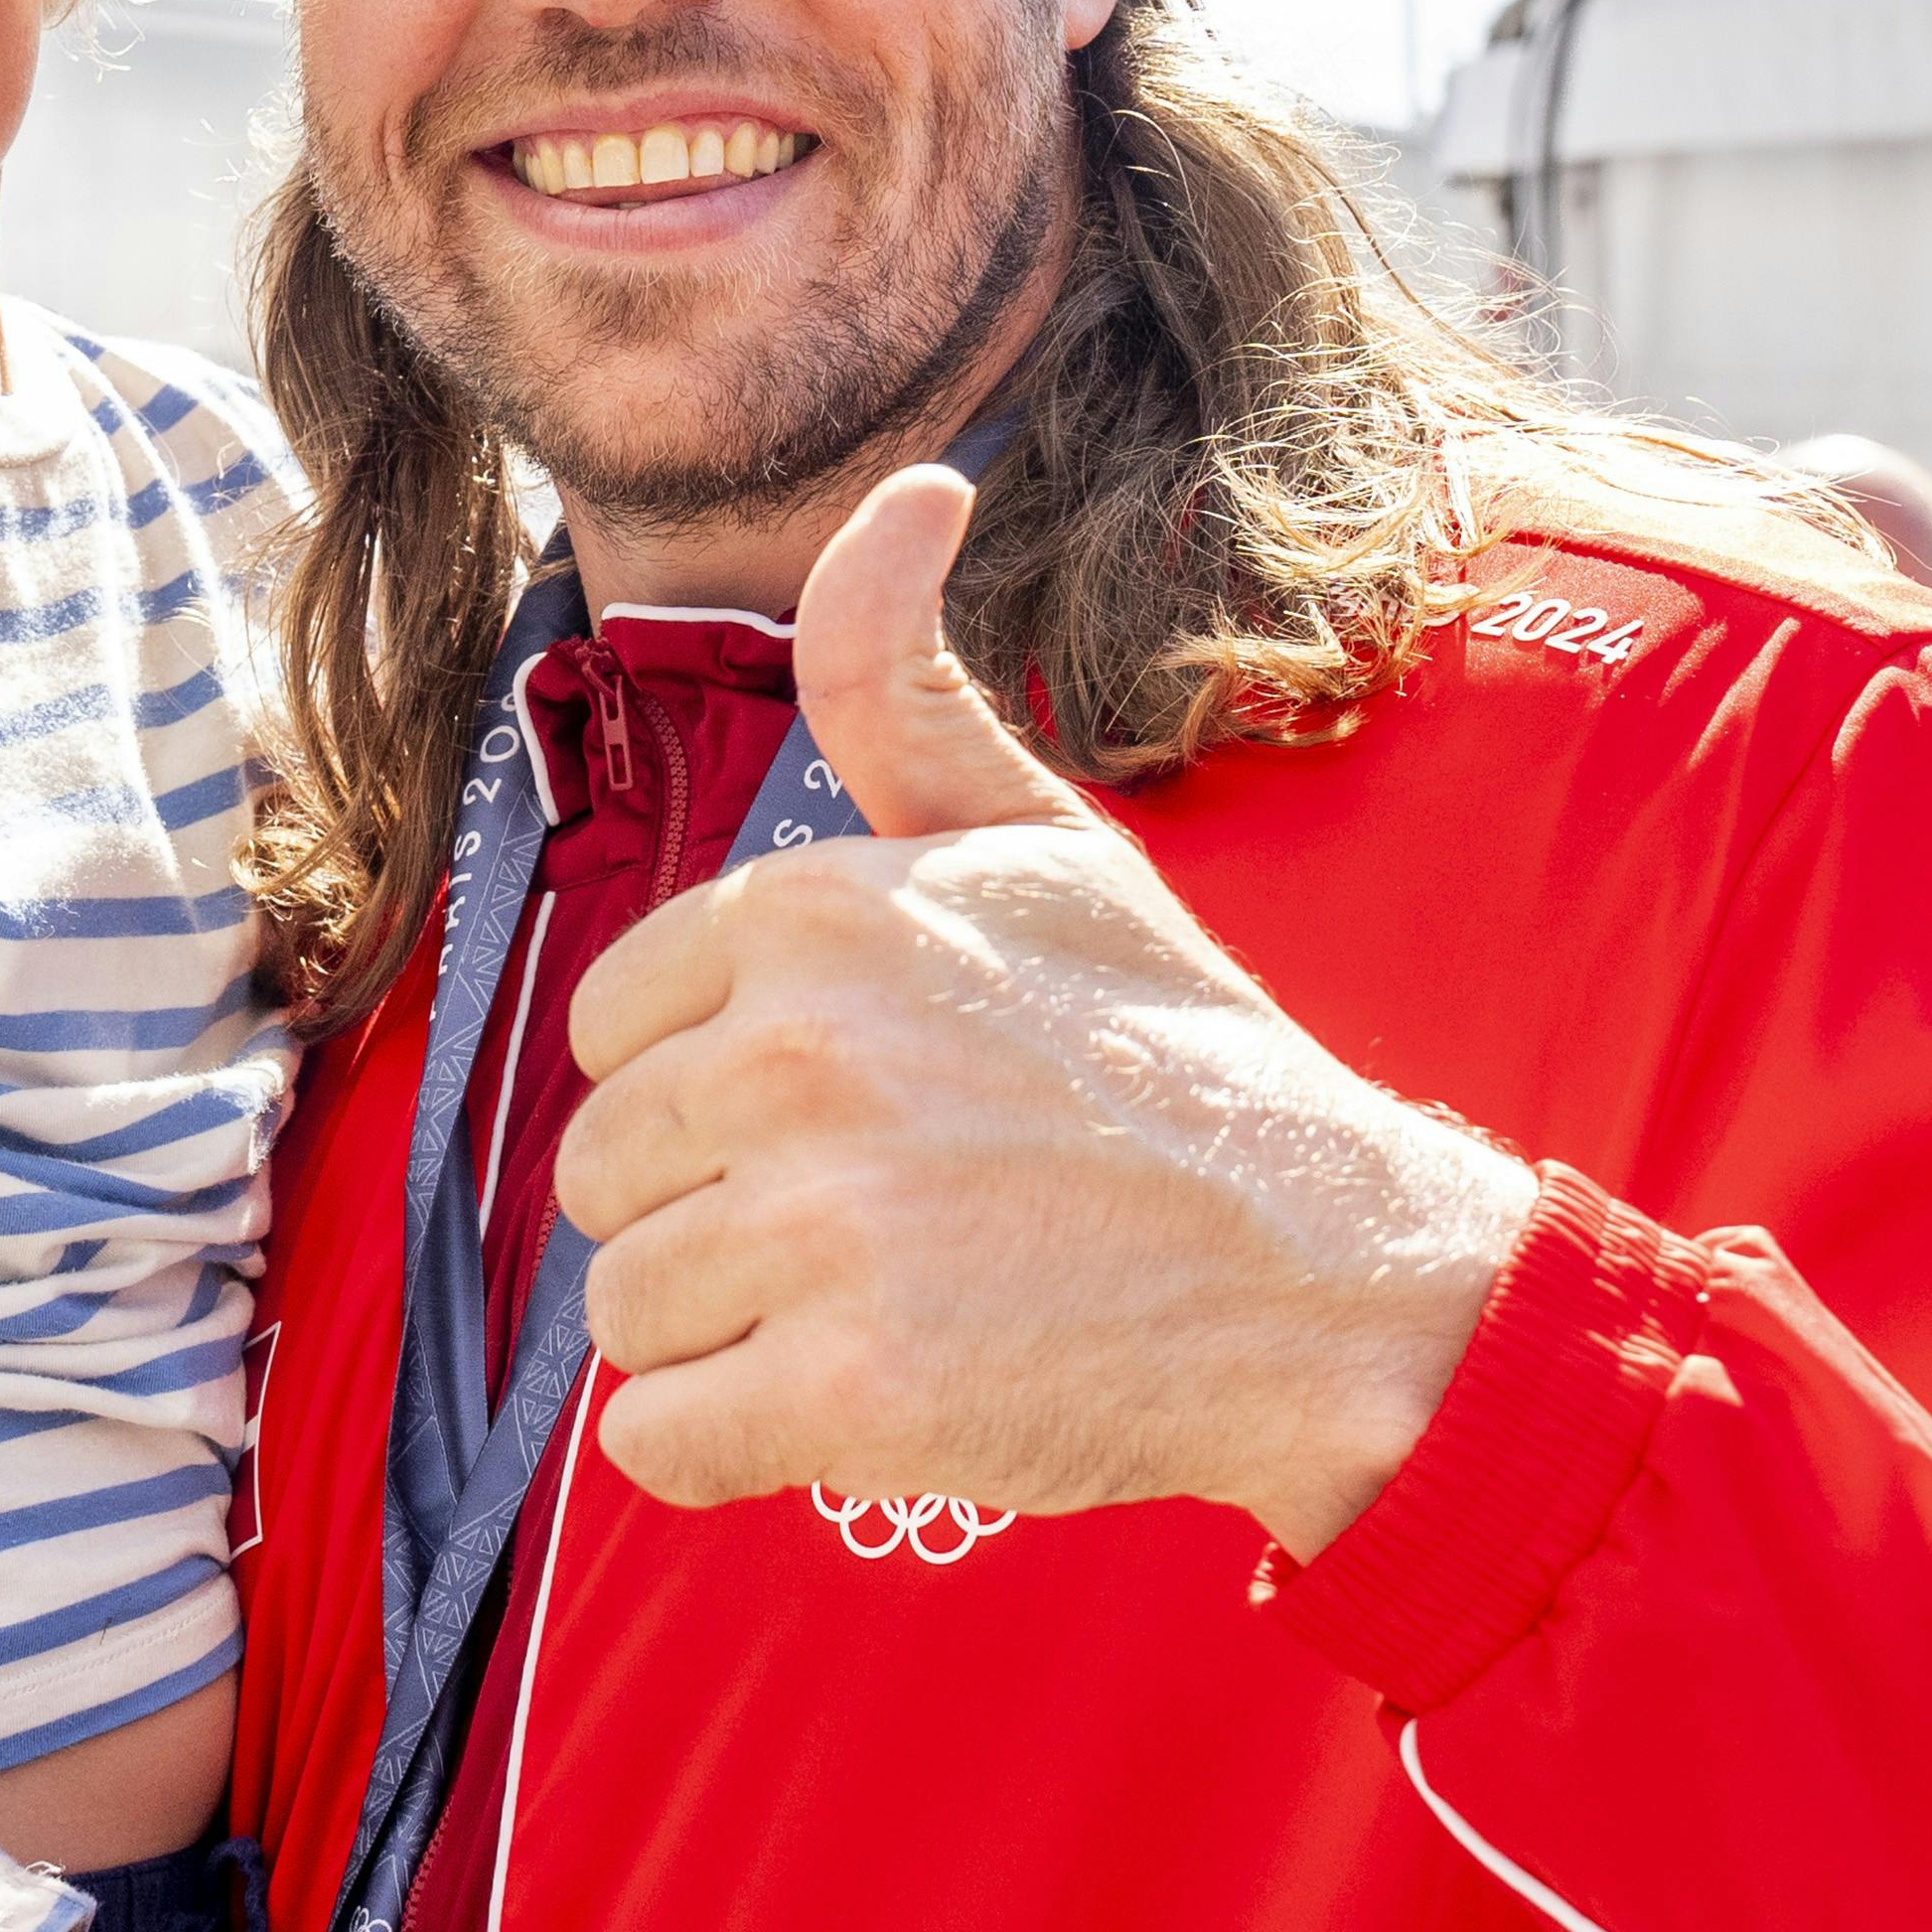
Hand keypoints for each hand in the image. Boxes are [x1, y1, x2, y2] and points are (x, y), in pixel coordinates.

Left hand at [556, 465, 1536, 1555]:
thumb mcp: (1038, 839)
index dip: (715, 1085)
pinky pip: (656, 1442)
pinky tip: (861, 1399)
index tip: (856, 1108)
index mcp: (811, 915)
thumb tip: (909, 484)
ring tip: (889, 1302)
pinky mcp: (850, 1396)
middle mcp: (798, 1056)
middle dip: (717, 1212)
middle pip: (603, 1174)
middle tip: (893, 1216)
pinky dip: (730, 1447)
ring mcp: (823, 1230)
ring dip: (730, 1335)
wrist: (1329, 1273)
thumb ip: (902, 679)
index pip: (610, 1031)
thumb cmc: (1169, 1059)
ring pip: (623, 1312)